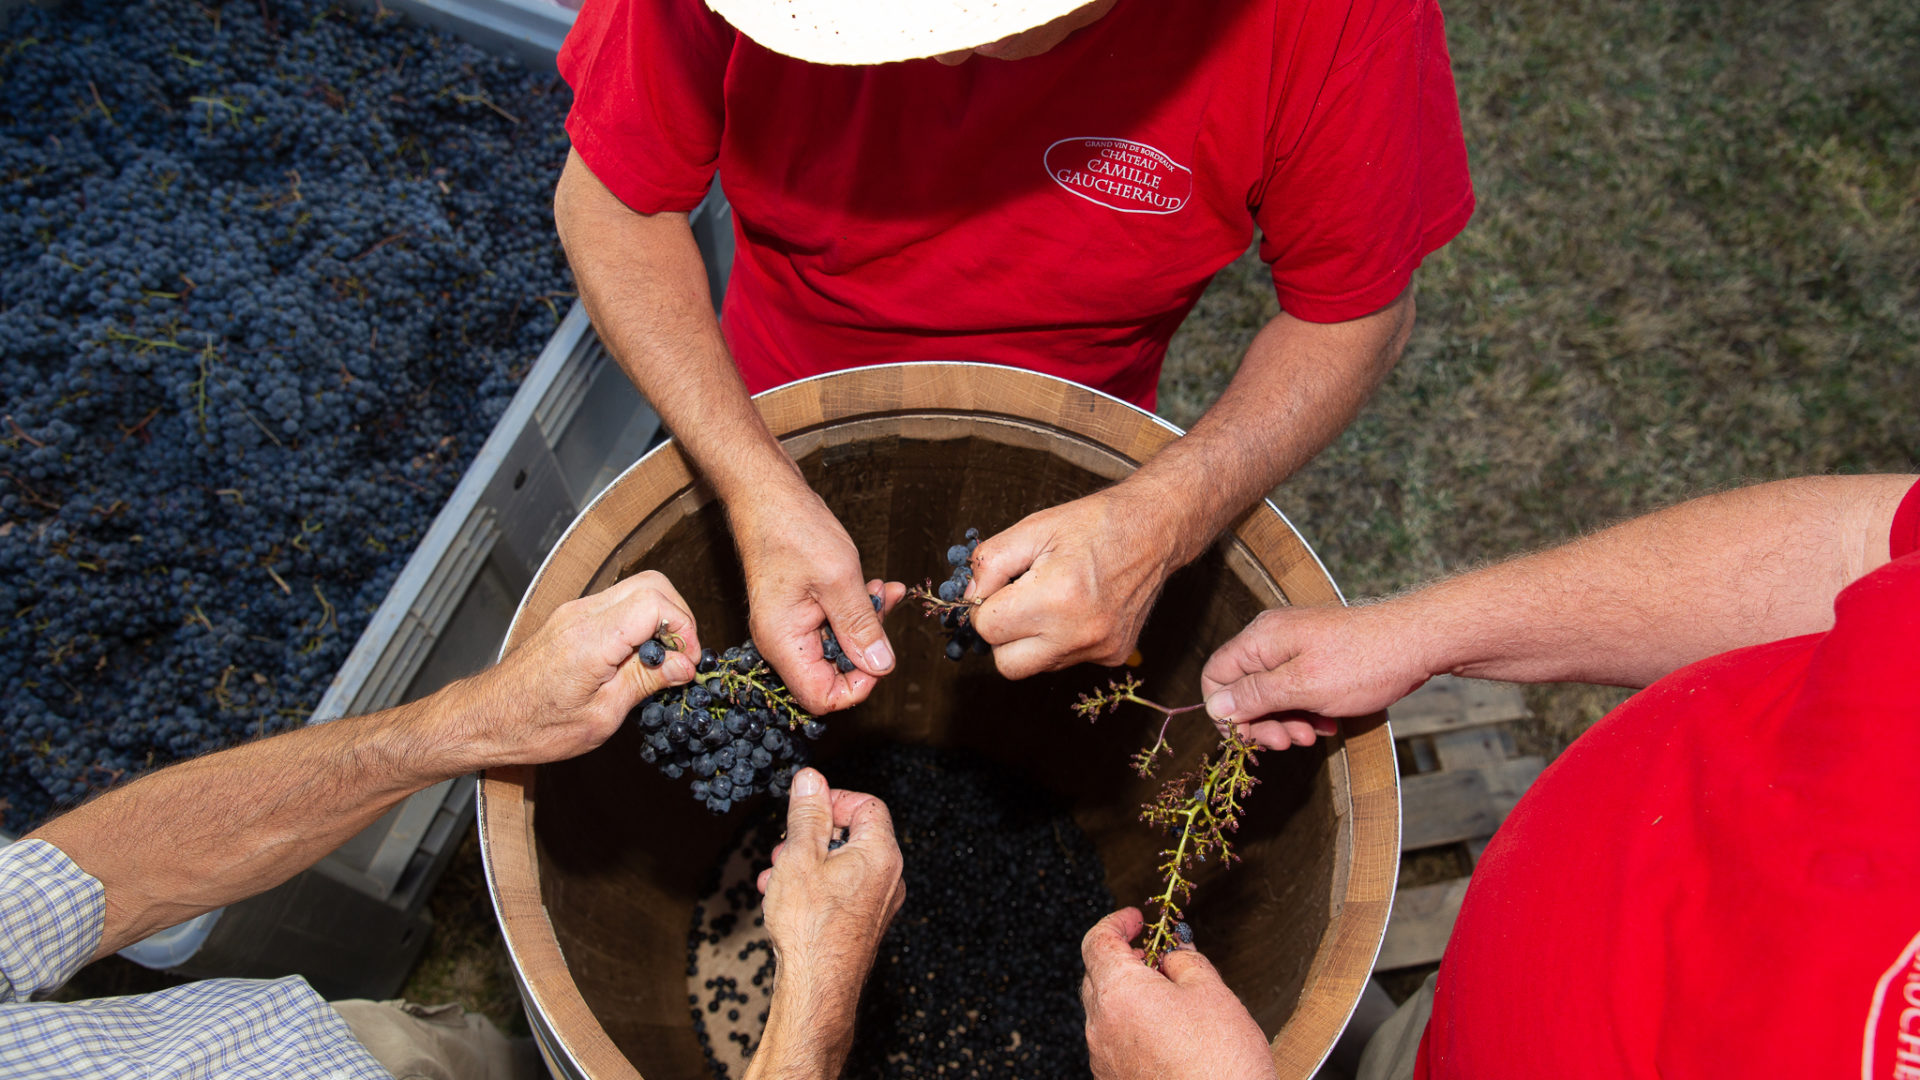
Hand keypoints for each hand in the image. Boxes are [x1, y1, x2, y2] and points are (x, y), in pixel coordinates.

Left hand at [452, 570, 699, 768]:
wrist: (484, 719)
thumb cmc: (534, 727)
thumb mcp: (600, 716)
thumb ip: (645, 682)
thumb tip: (685, 665)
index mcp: (591, 640)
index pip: (655, 603)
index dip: (683, 629)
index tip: (688, 662)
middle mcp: (581, 615)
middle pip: (651, 583)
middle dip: (678, 616)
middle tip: (681, 657)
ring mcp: (574, 612)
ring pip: (636, 588)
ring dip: (659, 618)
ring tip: (661, 660)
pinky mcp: (570, 617)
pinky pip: (617, 603)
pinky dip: (639, 621)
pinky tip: (637, 657)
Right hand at [732, 484, 905, 713]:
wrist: (766, 493)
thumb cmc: (793, 528)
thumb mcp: (839, 578)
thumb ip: (860, 626)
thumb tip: (881, 667)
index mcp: (782, 642)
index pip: (821, 698)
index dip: (857, 687)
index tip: (880, 656)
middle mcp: (781, 642)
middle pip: (832, 675)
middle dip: (867, 648)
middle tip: (884, 608)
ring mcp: (789, 627)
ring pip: (838, 648)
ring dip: (867, 624)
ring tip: (881, 591)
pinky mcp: (799, 611)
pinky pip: (833, 626)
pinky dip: (857, 611)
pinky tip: (873, 588)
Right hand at [748, 768, 904, 1079]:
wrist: (817, 989)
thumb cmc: (809, 925)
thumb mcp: (799, 857)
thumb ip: (807, 815)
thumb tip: (811, 779)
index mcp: (881, 853)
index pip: (867, 805)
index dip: (834, 800)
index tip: (804, 809)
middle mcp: (889, 877)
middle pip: (855, 835)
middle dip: (814, 835)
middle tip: (783, 846)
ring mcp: (879, 904)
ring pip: (844, 865)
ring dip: (807, 862)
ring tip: (775, 874)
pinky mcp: (865, 925)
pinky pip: (842, 891)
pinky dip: (815, 886)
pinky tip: (783, 899)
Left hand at [968, 487, 1179, 678]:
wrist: (1156, 529)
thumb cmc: (1094, 524)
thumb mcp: (1032, 528)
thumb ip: (989, 564)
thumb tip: (970, 598)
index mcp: (1056, 597)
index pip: (988, 628)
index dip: (984, 605)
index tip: (1000, 587)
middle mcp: (1078, 633)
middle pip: (1007, 664)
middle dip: (1001, 635)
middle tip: (1016, 601)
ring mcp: (1099, 649)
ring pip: (1036, 665)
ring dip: (1030, 639)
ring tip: (1051, 599)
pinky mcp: (1113, 656)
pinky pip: (1066, 660)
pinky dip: (1059, 640)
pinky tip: (1075, 608)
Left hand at [1080, 908, 1274, 1079]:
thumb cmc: (1222, 1063)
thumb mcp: (1213, 994)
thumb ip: (1186, 962)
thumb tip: (1174, 954)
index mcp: (1119, 993)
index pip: (1097, 941)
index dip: (1116, 923)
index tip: (1135, 918)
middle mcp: (1101, 1026)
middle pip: (1096, 976)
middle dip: (1122, 959)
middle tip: (1154, 954)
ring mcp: (1104, 1059)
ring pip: (1105, 1012)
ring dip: (1127, 996)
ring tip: (1167, 996)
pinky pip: (1113, 1043)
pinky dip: (1131, 1027)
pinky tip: (1165, 1033)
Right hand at [1200, 603, 1434, 749]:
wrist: (1418, 642)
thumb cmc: (1364, 661)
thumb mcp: (1302, 687)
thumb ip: (1254, 696)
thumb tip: (1215, 707)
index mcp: (1261, 639)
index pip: (1216, 675)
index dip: (1225, 711)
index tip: (1250, 736)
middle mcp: (1273, 640)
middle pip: (1244, 689)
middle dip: (1262, 722)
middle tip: (1288, 742)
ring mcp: (1297, 648)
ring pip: (1273, 694)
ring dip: (1288, 721)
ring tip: (1314, 735)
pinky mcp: (1318, 658)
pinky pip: (1298, 690)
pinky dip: (1308, 712)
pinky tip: (1329, 725)